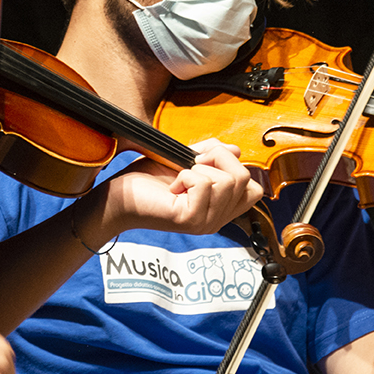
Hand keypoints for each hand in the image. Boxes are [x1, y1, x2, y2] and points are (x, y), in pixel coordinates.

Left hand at [94, 139, 261, 237]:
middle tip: (190, 165)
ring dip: (198, 169)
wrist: (119, 197)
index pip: (254, 190)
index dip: (234, 166)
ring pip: (227, 180)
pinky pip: (204, 183)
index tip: (205, 162)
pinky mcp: (191, 219)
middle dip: (218, 159)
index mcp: (219, 208)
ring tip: (179, 178)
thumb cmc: (148, 181)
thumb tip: (235, 150)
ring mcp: (206, 222)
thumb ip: (211, 155)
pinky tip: (172, 186)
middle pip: (245, 179)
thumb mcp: (185, 161)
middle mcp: (217, 219)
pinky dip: (185, 175)